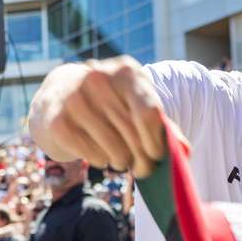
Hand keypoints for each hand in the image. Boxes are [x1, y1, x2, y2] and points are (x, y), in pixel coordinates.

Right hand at [41, 56, 165, 176]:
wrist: (57, 93)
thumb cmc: (106, 102)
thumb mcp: (133, 102)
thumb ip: (160, 123)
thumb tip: (184, 151)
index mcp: (125, 71)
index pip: (150, 113)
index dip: (157, 141)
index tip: (157, 154)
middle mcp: (98, 79)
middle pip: (134, 135)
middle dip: (143, 159)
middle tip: (144, 169)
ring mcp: (75, 100)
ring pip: (115, 150)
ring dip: (123, 162)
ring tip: (121, 159)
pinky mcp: (58, 123)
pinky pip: (94, 156)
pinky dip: (102, 161)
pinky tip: (100, 154)